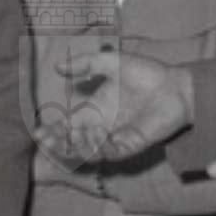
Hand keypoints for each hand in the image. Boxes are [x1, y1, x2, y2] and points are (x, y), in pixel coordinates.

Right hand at [44, 47, 192, 162]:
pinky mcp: (132, 144)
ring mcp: (116, 137)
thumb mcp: (112, 63)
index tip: (39, 131)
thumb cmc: (147, 73)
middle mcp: (102, 127)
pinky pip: (111, 152)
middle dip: (58, 143)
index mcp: (95, 110)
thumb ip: (86, 63)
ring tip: (67, 138)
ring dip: (76, 147)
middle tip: (45, 140)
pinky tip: (93, 137)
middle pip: (74, 142)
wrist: (176, 85)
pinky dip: (100, 148)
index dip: (53, 130)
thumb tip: (57, 66)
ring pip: (89, 151)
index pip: (68, 125)